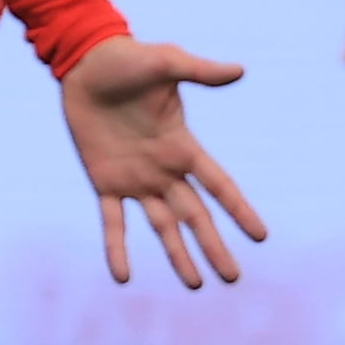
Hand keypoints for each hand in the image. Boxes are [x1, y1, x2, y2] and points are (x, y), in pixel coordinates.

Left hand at [57, 39, 268, 289]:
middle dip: (214, 246)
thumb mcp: (166, 62)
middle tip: (232, 277)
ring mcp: (134, 179)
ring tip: (195, 285)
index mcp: (182, 146)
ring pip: (162, 226)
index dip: (239, 210)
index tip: (260, 237)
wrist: (83, 64)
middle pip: (196, 215)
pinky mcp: (103, 181)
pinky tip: (122, 277)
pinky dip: (116, 248)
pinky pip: (112, 222)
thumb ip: (199, 71)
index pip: (219, 185)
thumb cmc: (128, 59)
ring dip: (178, 255)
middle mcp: (164, 169)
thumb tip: (239, 70)